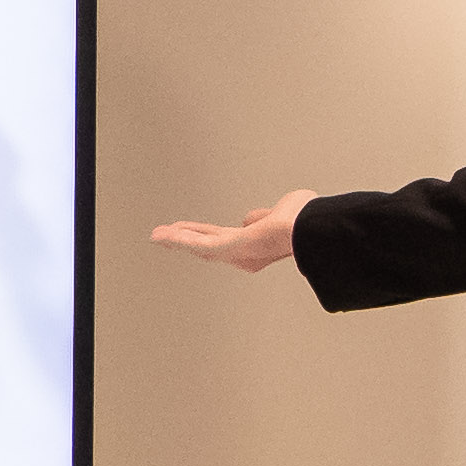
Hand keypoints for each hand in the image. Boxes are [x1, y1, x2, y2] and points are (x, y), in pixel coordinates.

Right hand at [151, 190, 319, 273]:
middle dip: (187, 239)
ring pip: (198, 244)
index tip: (195, 233)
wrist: (307, 231)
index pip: (227, 239)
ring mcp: (234, 253)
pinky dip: (176, 239)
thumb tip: (251, 217)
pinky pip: (195, 243)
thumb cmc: (305, 222)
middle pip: (208, 244)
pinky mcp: (225, 249)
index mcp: (259, 246)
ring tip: (158, 236)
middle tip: (167, 237)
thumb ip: (264, 216)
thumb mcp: (282, 211)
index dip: (210, 235)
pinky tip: (160, 235)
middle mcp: (245, 254)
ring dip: (176, 239)